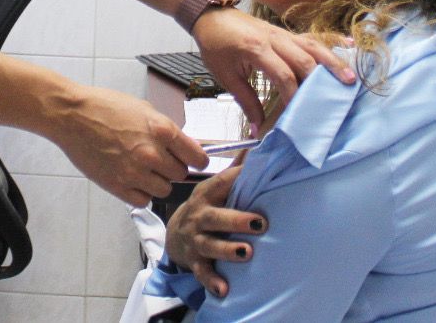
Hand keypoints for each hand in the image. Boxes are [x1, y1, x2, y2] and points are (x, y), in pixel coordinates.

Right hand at [46, 86, 207, 206]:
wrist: (72, 115)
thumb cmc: (106, 106)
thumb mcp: (144, 109)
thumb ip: (166, 129)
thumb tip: (184, 145)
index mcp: (162, 130)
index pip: (197, 157)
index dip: (197, 160)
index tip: (193, 161)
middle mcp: (151, 153)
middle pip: (180, 175)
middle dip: (173, 168)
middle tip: (160, 159)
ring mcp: (134, 172)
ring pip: (164, 190)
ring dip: (158, 181)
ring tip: (144, 169)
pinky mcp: (117, 185)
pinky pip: (143, 200)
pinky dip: (141, 193)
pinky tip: (133, 179)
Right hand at [165, 165, 263, 297]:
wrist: (175, 235)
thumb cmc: (205, 208)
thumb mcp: (214, 188)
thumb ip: (234, 171)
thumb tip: (257, 145)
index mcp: (206, 195)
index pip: (220, 184)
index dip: (236, 178)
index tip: (254, 173)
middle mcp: (200, 217)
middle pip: (216, 218)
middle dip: (236, 220)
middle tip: (260, 223)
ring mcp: (196, 240)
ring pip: (210, 245)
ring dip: (228, 250)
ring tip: (247, 253)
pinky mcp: (195, 261)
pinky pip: (203, 272)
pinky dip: (213, 282)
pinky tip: (224, 289)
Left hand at [192, 9, 354, 128]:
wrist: (211, 16)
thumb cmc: (216, 45)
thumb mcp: (225, 76)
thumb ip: (246, 101)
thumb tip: (258, 128)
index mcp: (256, 49)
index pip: (283, 74)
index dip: (293, 95)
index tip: (299, 114)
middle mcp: (273, 39)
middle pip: (304, 59)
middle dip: (321, 80)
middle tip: (338, 98)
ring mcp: (282, 33)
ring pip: (313, 46)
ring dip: (332, 62)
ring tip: (350, 78)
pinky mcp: (285, 32)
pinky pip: (311, 37)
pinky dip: (330, 41)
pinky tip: (349, 45)